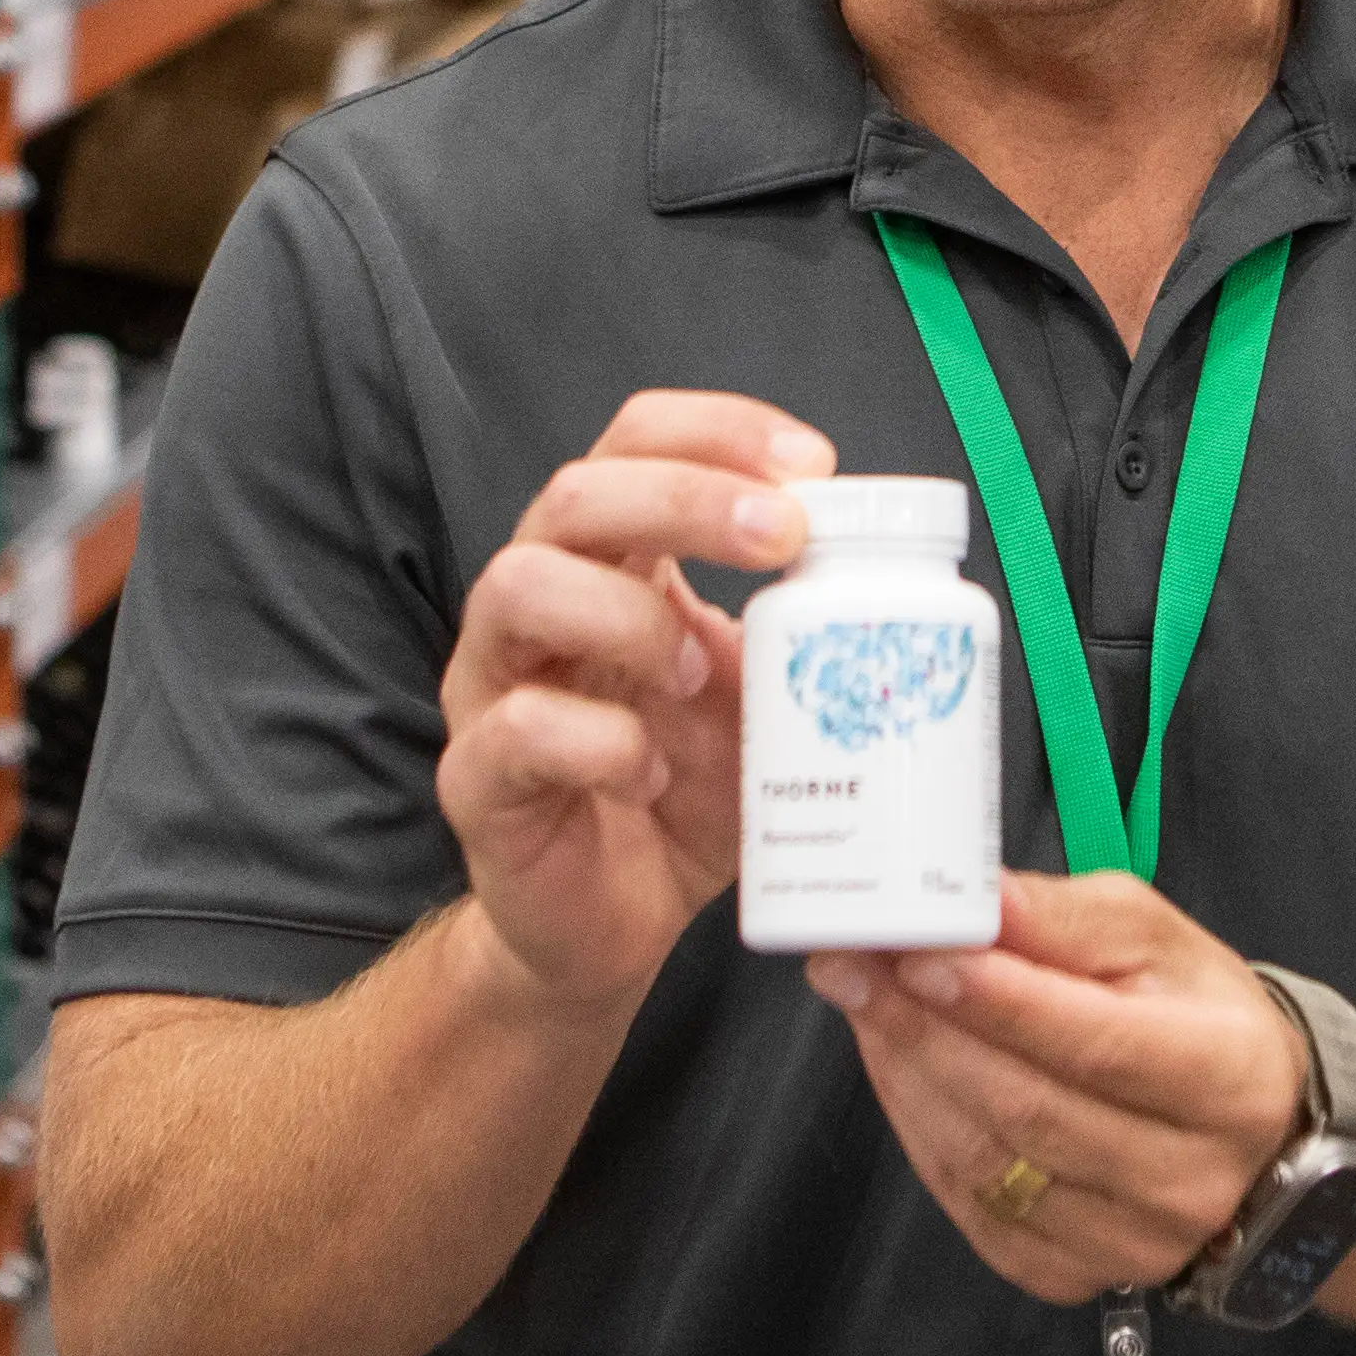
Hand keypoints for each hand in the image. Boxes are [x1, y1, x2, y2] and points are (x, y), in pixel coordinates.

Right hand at [439, 391, 834, 1019]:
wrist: (610, 925)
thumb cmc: (681, 793)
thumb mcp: (759, 701)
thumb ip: (796, 635)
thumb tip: (879, 574)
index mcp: (605, 560)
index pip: (634, 442)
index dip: (718, 430)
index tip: (813, 465)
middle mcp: (534, 602)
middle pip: (576, 494)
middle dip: (687, 498)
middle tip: (782, 535)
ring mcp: (492, 686)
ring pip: (519, 586)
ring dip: (632, 617)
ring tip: (698, 673)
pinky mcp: (476, 779)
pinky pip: (518, 729)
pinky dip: (604, 743)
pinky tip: (654, 771)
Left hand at [809, 872, 1313, 1303]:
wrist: (1247, 1128)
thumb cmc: (1197, 1017)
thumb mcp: (1155, 939)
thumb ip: (1063, 918)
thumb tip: (975, 900)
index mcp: (1229, 1079)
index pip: (1100, 1045)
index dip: (1000, 1003)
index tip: (919, 953)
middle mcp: (1188, 1179)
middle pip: (1029, 1110)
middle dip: (925, 1030)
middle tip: (854, 965)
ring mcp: (1129, 1242)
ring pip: (987, 1164)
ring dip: (908, 1075)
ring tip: (866, 1001)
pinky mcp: (1071, 1274)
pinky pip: (970, 1206)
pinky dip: (918, 1129)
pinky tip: (899, 1067)